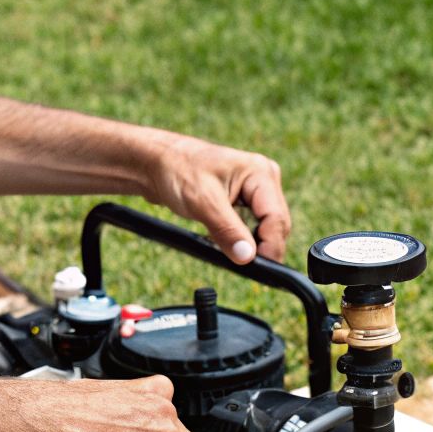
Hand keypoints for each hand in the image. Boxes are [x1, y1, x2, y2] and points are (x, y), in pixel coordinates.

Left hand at [139, 132, 290, 263]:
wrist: (155, 164)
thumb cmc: (177, 170)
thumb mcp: (203, 203)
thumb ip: (228, 231)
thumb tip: (247, 257)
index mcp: (261, 173)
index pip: (277, 218)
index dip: (269, 246)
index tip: (255, 267)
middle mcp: (263, 181)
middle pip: (275, 227)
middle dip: (257, 246)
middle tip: (233, 257)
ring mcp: (254, 192)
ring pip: (263, 231)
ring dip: (244, 244)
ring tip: (219, 241)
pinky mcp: (243, 203)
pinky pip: (249, 229)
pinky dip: (236, 240)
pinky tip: (219, 237)